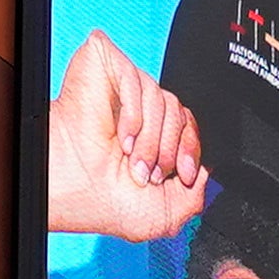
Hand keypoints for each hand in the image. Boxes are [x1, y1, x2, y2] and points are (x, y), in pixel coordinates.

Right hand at [47, 32, 206, 240]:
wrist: (71, 189)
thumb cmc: (100, 200)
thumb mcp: (163, 213)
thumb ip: (196, 197)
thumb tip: (207, 172)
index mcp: (151, 134)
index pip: (188, 124)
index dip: (191, 148)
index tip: (181, 173)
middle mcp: (140, 108)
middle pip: (180, 111)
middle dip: (169, 149)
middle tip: (149, 172)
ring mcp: (124, 85)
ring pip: (163, 98)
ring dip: (150, 140)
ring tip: (131, 160)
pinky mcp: (106, 65)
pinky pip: (138, 81)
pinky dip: (134, 116)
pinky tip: (122, 138)